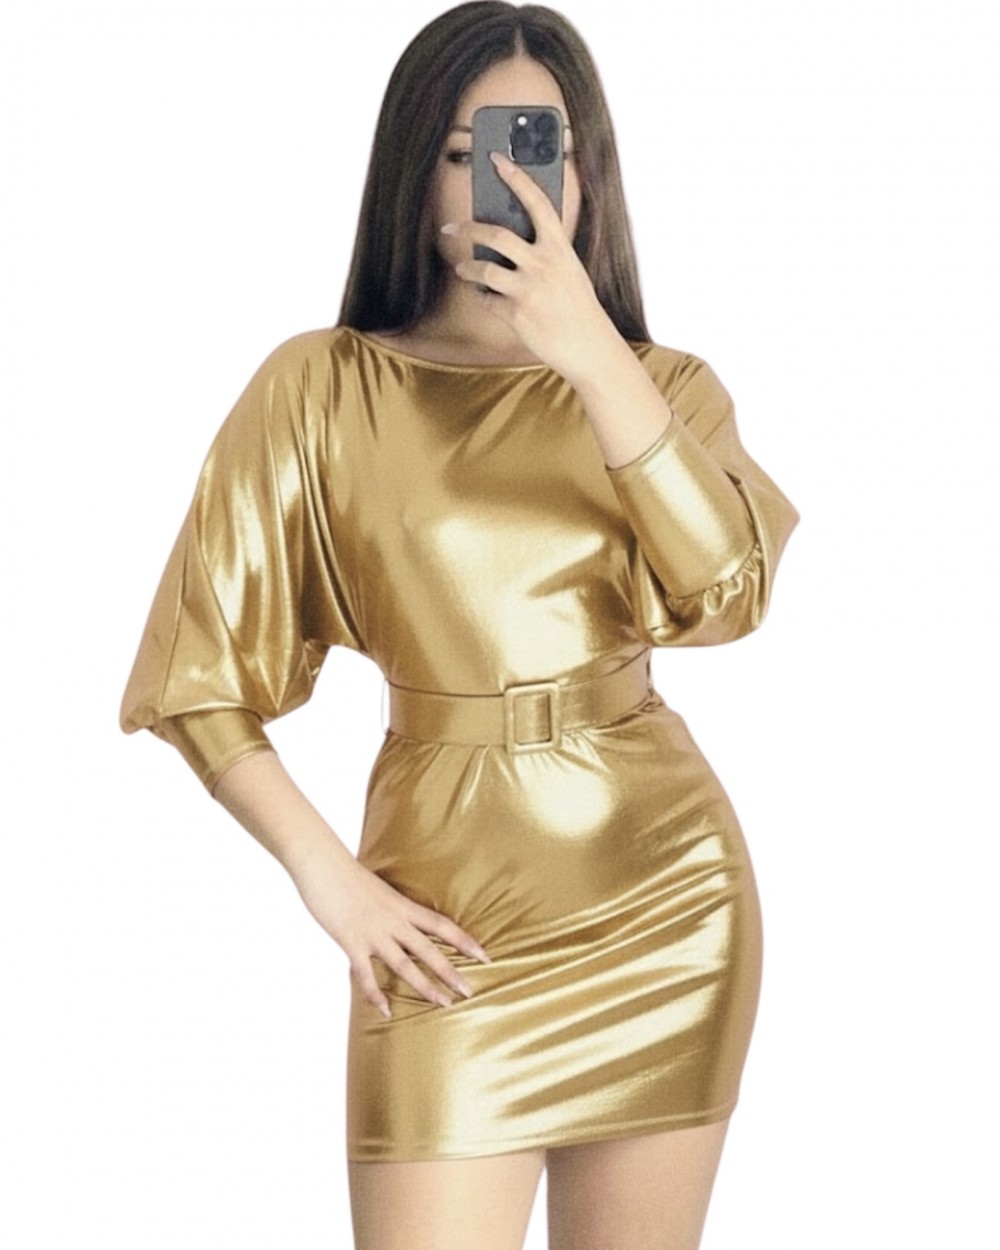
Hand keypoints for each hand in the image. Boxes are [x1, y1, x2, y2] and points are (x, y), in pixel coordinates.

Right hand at [289, 844, 491, 1018]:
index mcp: (403, 906)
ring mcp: (373, 933)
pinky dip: (375, 994)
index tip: (485, 955)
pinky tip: (386, 1010)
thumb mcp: (380, 889)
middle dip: (450, 971)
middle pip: (429, 949)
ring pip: (404, 965)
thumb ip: (392, 907)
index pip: (442, 925)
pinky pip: (366, 974)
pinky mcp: (351, 941)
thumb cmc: (349, 873)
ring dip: (424, 986)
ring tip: (442, 1003)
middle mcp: (393, 921)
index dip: (465, 941)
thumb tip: (402, 918)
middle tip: (469, 991)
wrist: (324, 864)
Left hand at [444, 151, 620, 382]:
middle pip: (496, 234)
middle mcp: (542, 264)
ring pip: (484, 270)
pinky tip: (487, 298)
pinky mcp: (516, 314)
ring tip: (463, 268)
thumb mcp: (568, 271)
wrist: (589, 346)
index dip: (516, 177)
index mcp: (559, 247)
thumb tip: (506, 244)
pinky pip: (488, 301)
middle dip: (468, 228)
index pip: (536, 202)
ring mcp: (528, 290)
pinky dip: (484, 299)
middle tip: (451, 227)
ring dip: (468, 267)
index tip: (497, 159)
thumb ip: (543, 253)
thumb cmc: (578, 307)